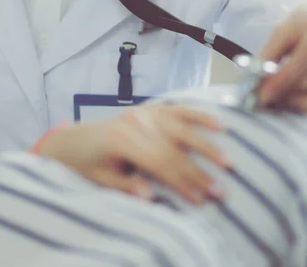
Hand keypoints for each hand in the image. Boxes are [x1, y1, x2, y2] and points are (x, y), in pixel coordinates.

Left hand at [37, 104, 231, 203]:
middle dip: (198, 171)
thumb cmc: (90, 164)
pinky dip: (199, 115)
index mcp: (122, 140)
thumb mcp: (102, 180)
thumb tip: (151, 197)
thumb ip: (127, 186)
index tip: (201, 199)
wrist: (77, 140)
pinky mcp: (151, 108)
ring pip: (181, 128)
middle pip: (174, 148)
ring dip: (206, 145)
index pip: (159, 163)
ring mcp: (145, 112)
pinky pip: (178, 110)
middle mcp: (136, 122)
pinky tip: (219, 124)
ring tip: (229, 162)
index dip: (180, 182)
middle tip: (221, 190)